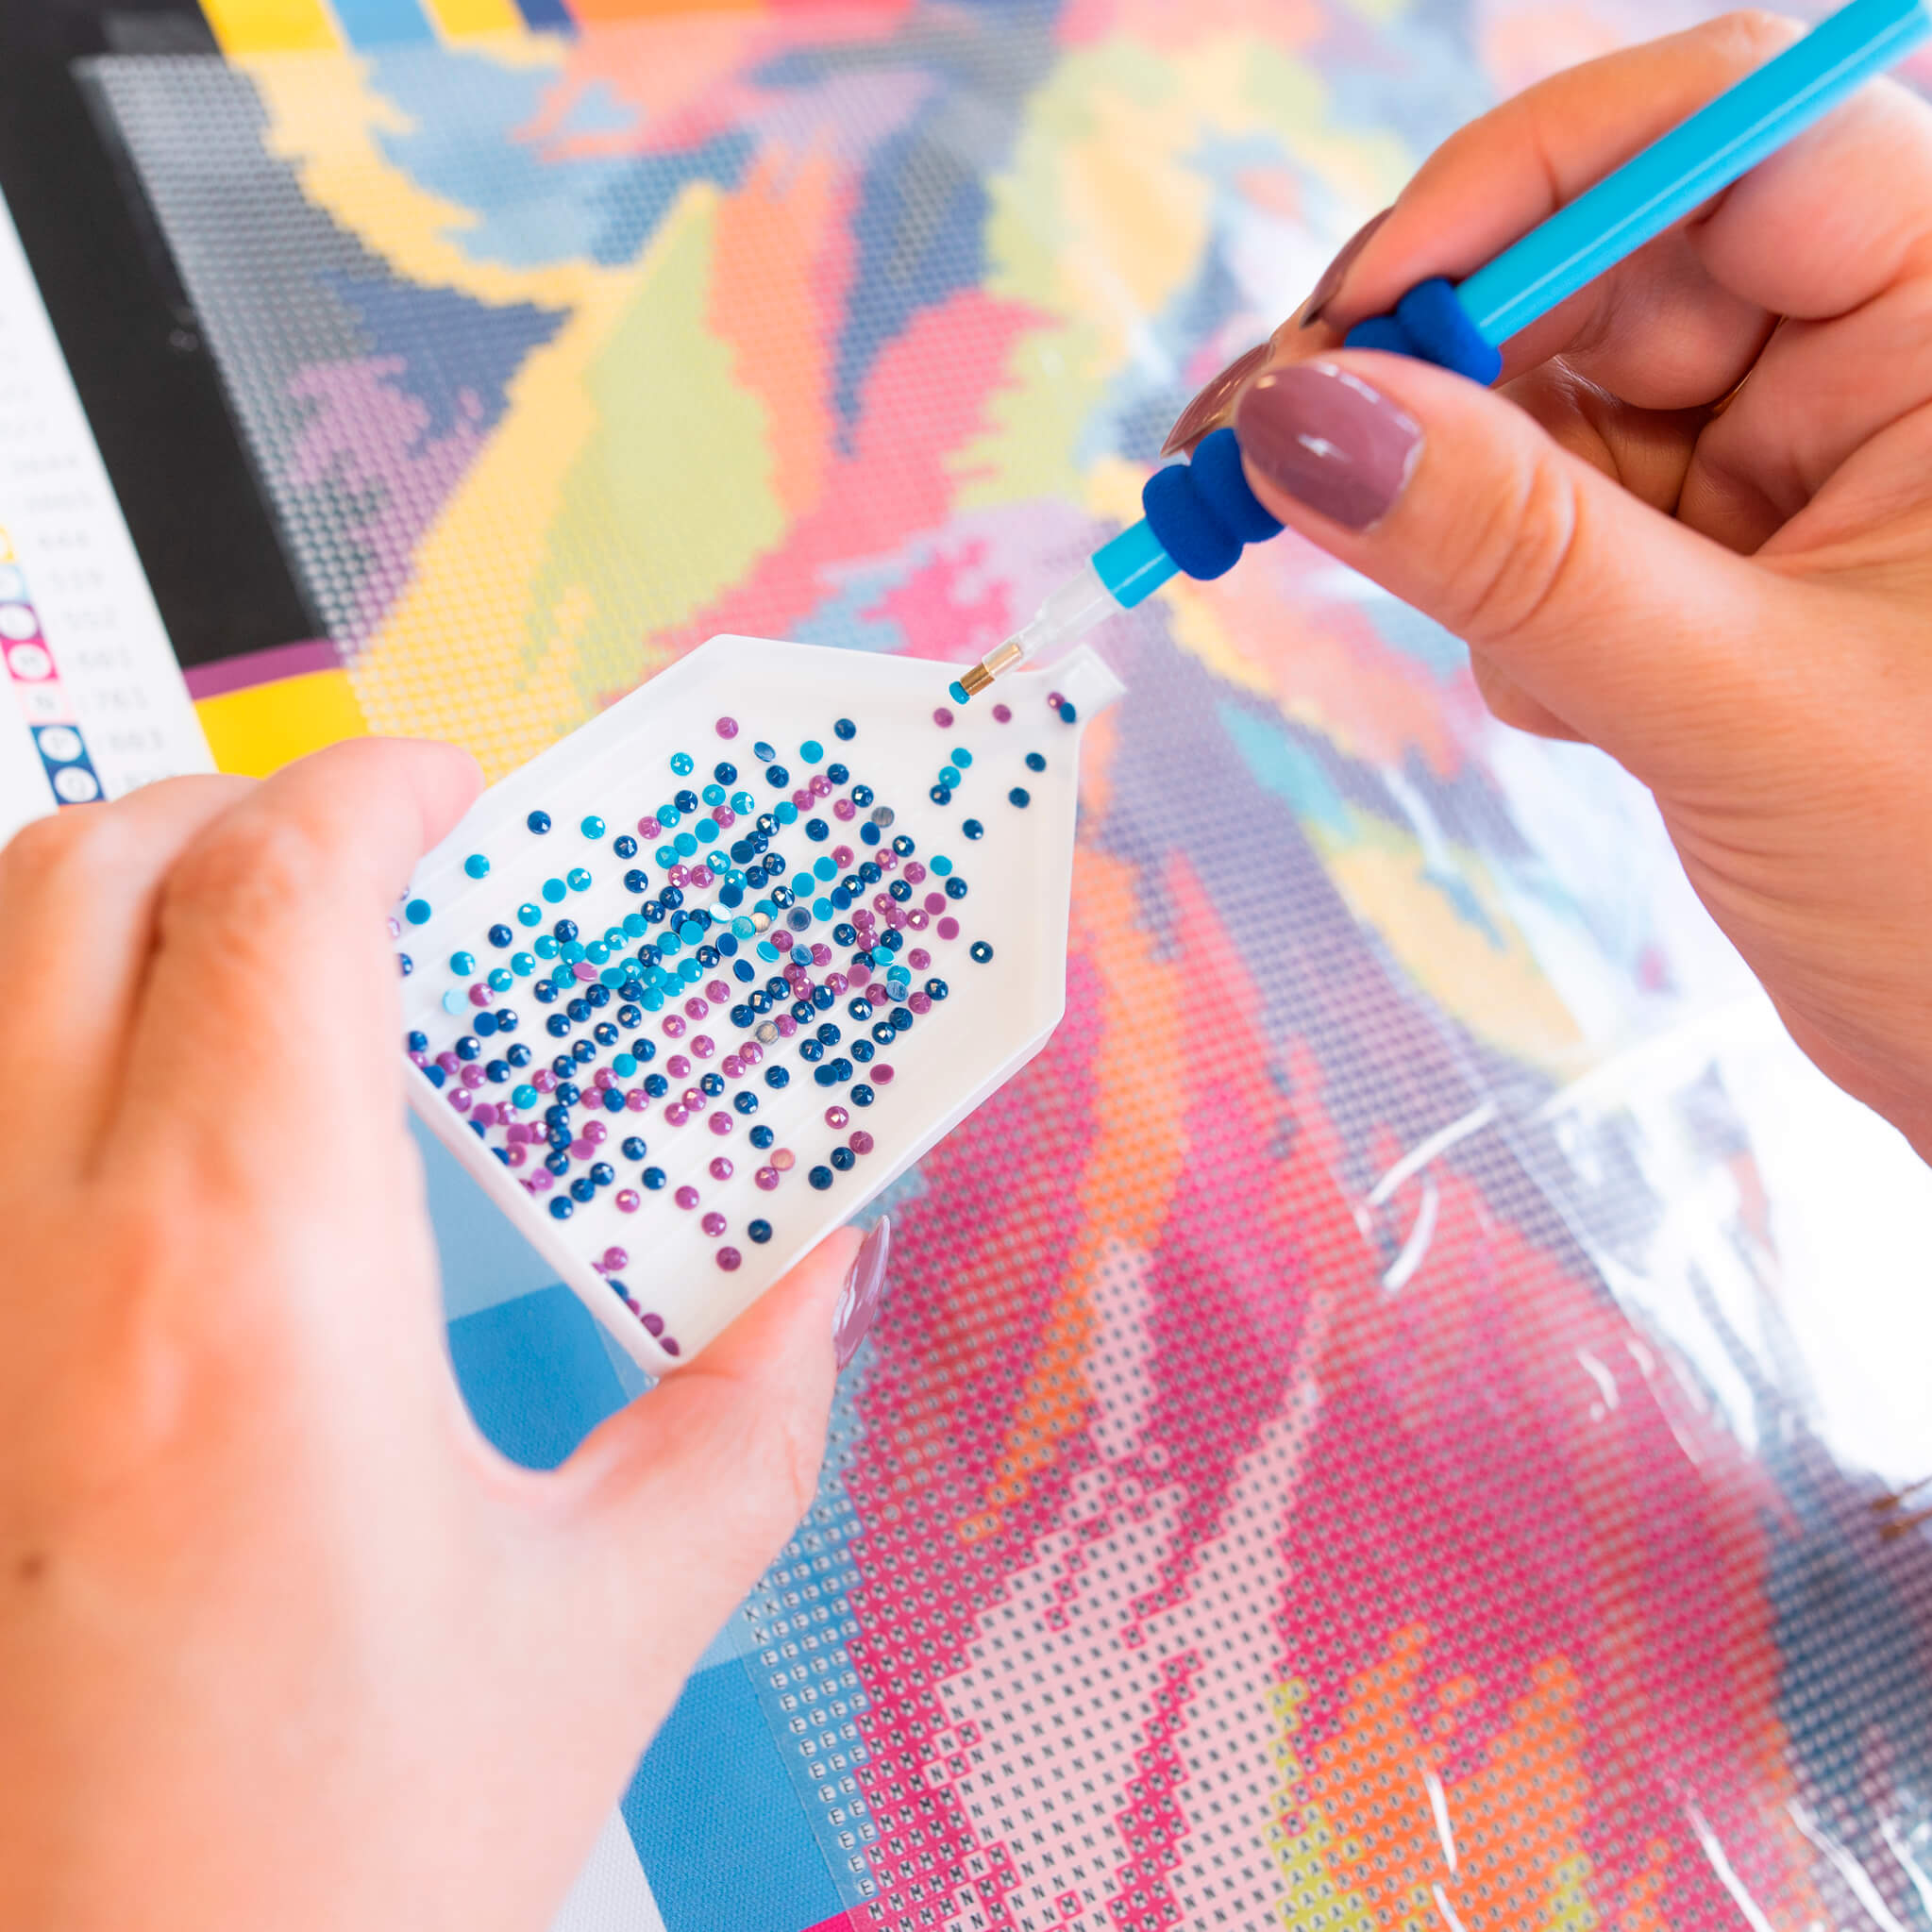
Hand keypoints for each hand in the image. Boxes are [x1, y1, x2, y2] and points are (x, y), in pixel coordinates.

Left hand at [0, 740, 861, 1929]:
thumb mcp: (615, 1621)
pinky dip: (39, 1034)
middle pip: (83, 877)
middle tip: (368, 857)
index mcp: (256, 1287)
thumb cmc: (348, 1865)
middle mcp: (44, 1264)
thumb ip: (750, 1409)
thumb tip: (821, 1270)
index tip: (453, 793)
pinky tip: (145, 1118)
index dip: (373, 796)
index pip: (281, 905)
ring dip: (115, 900)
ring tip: (256, 953)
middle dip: (235, 809)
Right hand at [1171, 11, 1931, 1157]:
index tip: (1359, 308)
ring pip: (1554, 408)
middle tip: (1260, 452)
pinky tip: (1557, 705)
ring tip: (1478, 640)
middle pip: (1602, 270)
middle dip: (1430, 359)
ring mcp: (1786, 474)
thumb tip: (1298, 420)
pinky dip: (1506, 600)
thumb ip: (1515, 552)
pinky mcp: (1715, 576)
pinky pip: (1553, 529)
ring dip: (1456, 505)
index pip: (1725, 140)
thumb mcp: (1734, 699)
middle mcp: (1867, 366)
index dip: (1527, 186)